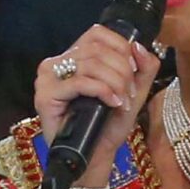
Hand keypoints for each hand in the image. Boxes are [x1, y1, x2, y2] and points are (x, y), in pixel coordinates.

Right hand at [34, 24, 159, 154]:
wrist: (95, 155)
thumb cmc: (108, 124)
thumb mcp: (135, 91)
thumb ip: (144, 67)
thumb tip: (138, 46)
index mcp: (74, 56)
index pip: (97, 33)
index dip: (121, 47)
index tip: (133, 71)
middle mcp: (57, 62)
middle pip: (96, 48)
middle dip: (122, 70)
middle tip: (130, 92)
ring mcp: (48, 78)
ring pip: (90, 63)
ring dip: (115, 82)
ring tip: (122, 100)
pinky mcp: (45, 95)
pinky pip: (80, 82)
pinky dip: (102, 91)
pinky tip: (112, 103)